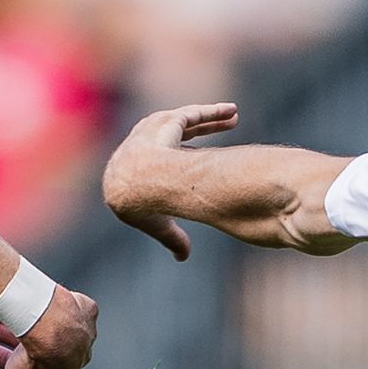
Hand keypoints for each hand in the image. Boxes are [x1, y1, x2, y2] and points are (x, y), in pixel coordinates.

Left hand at [0, 282, 97, 368]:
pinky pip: (65, 304)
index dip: (7, 360)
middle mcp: (78, 355)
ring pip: (41, 319)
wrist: (55, 328)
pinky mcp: (86, 310)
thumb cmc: (37, 360)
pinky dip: (47, 302)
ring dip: (6, 315)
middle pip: (33, 341)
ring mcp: (83, 332)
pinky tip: (23, 295)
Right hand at [101, 101, 238, 259]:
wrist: (133, 187)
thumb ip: (172, 237)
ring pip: (186, 120)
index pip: (166, 159)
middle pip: (179, 133)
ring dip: (210, 118)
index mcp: (140, 167)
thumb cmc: (142, 208)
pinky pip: (190, 115)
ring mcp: (153, 130)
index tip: (205, 161)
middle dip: (203, 129)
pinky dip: (211, 113)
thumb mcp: (159, 226)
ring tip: (234, 114)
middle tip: (229, 126)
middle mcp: (144, 144)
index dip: (186, 158)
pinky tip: (231, 111)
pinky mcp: (164, 121)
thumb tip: (183, 258)